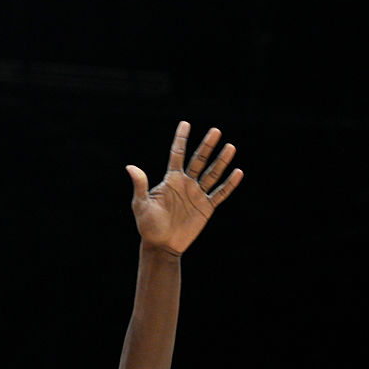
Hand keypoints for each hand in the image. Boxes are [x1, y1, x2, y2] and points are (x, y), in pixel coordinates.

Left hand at [125, 121, 242, 254]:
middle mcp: (186, 184)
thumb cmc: (147, 225)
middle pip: (199, 160)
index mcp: (171, 180)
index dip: (181, 139)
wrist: (161, 245)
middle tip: (215, 131)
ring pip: (212, 174)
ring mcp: (197, 195)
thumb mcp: (141, 204)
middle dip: (207, 146)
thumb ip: (140, 185)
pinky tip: (237, 172)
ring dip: (221, 161)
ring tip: (230, 147)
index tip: (185, 123)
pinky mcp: (206, 208)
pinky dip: (229, 184)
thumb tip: (130, 167)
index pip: (177, 154)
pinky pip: (220, 193)